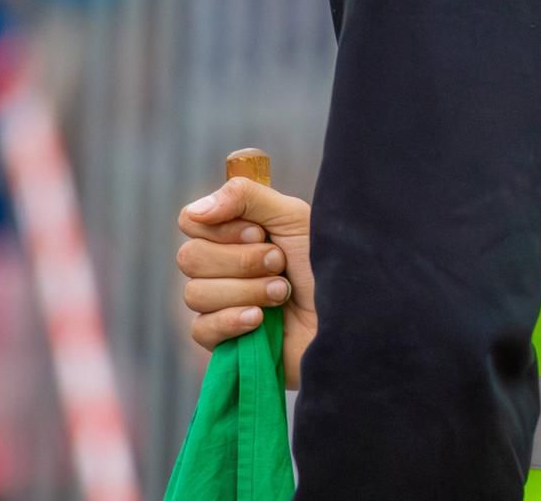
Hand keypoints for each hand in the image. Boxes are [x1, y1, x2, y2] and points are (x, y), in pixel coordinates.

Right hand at [177, 178, 316, 387]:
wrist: (351, 315)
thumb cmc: (327, 263)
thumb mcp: (293, 218)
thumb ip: (245, 197)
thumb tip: (195, 211)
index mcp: (235, 234)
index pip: (190, 221)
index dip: (221, 228)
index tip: (260, 232)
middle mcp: (222, 267)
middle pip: (189, 257)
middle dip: (241, 260)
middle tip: (280, 263)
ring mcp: (221, 304)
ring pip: (195, 293)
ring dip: (246, 290)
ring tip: (282, 293)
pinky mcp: (224, 341)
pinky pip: (201, 328)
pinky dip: (232, 321)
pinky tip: (260, 321)